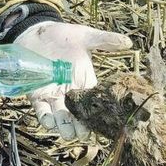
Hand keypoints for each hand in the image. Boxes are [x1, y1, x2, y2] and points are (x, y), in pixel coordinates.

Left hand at [15, 22, 132, 139]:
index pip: (95, 102)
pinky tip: (50, 122)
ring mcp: (53, 94)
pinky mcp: (37, 94)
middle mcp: (71, 92)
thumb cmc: (63, 35)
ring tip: (68, 133)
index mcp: (85, 82)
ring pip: (61, 117)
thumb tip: (128, 42)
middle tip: (83, 134)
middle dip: (80, 126)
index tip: (103, 123)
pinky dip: (45, 118)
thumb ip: (105, 40)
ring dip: (64, 127)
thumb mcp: (85, 36)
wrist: (36, 31)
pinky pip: (42, 110)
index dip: (98, 113)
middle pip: (78, 115)